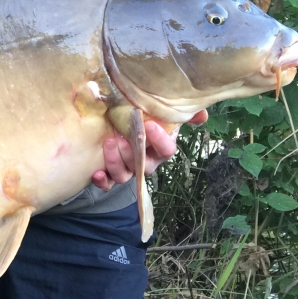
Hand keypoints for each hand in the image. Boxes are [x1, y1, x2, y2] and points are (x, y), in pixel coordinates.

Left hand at [92, 110, 207, 191]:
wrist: (121, 130)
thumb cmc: (144, 121)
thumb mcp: (162, 115)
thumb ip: (183, 114)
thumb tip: (201, 115)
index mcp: (159, 149)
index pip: (167, 150)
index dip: (160, 140)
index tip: (149, 124)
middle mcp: (145, 163)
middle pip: (142, 166)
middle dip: (131, 152)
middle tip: (120, 136)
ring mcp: (128, 170)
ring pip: (124, 176)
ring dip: (115, 162)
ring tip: (108, 142)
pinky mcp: (110, 173)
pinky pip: (108, 184)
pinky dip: (102, 181)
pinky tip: (97, 173)